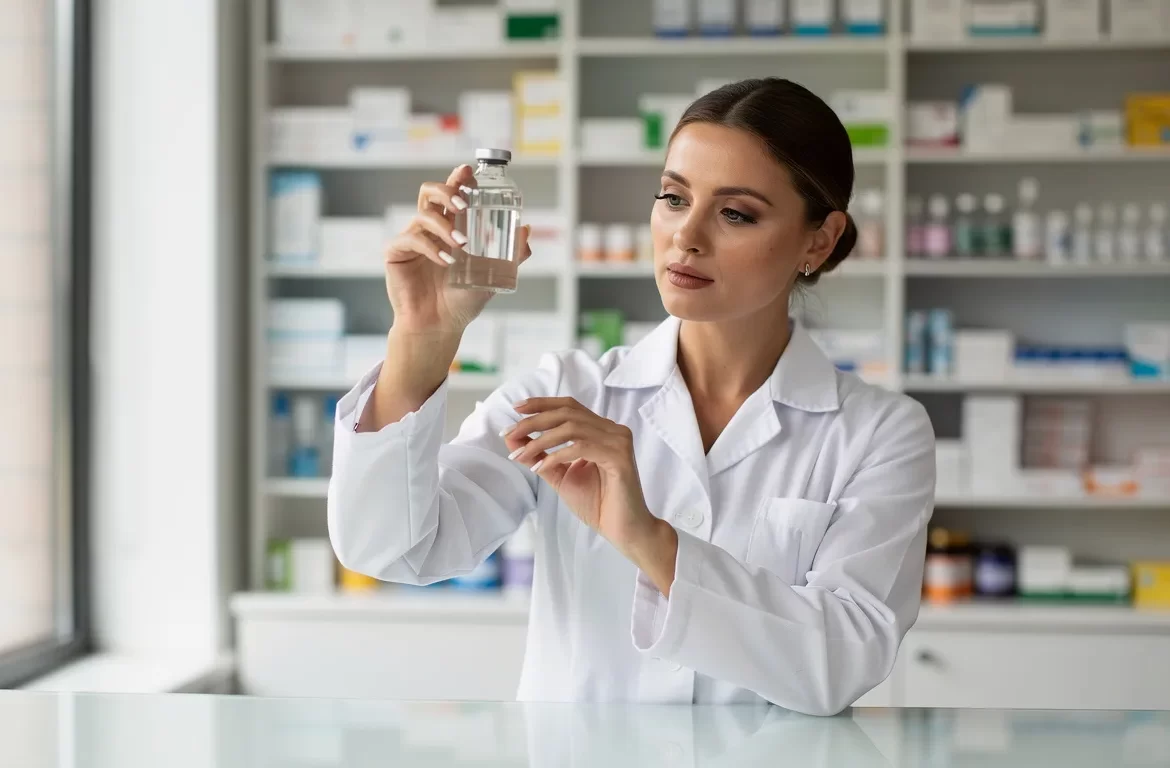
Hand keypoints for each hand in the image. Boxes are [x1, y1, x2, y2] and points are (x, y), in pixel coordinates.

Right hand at [384, 165, 531, 333]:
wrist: (439, 326)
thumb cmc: (462, 300)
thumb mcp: (492, 276)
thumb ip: (511, 255)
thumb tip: (527, 230)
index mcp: (449, 227)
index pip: (451, 194)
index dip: (457, 178)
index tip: (469, 171)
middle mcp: (429, 229)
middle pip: (430, 192)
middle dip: (446, 190)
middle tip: (463, 204)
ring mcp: (412, 239)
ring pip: (423, 215)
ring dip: (444, 226)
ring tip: (461, 245)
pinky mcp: (396, 254)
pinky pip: (410, 239)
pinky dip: (429, 247)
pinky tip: (445, 261)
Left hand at [502, 398, 667, 561]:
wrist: (622, 530)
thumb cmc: (597, 503)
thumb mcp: (560, 475)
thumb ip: (539, 455)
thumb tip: (512, 438)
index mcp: (600, 430)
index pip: (569, 406)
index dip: (542, 403)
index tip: (516, 408)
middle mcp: (611, 430)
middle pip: (568, 413)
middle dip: (534, 421)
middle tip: (509, 433)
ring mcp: (618, 441)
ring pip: (572, 427)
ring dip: (540, 440)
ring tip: (520, 454)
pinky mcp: (620, 456)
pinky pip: (581, 447)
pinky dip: (557, 455)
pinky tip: (541, 467)